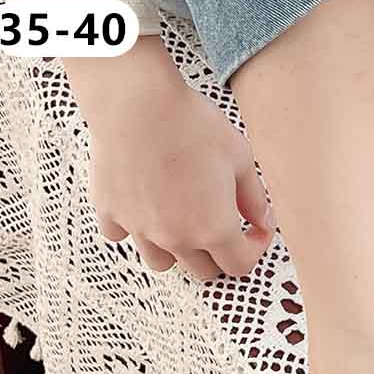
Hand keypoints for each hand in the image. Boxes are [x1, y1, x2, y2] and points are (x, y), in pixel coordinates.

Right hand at [66, 38, 275, 278]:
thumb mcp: (240, 158)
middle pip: (203, 271)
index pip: (240, 265)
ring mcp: (140, 228)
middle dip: (219, 253)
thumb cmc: (193, 125)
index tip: (255, 229)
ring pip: (162, 263)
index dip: (255, 248)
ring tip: (181, 223)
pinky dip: (133, 229)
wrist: (136, 102)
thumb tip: (263, 221)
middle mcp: (176, 238)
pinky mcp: (110, 212)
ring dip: (176, 250)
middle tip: (222, 225)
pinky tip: (143, 207)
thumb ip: (255, 198)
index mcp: (214, 229)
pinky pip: (121, 236)